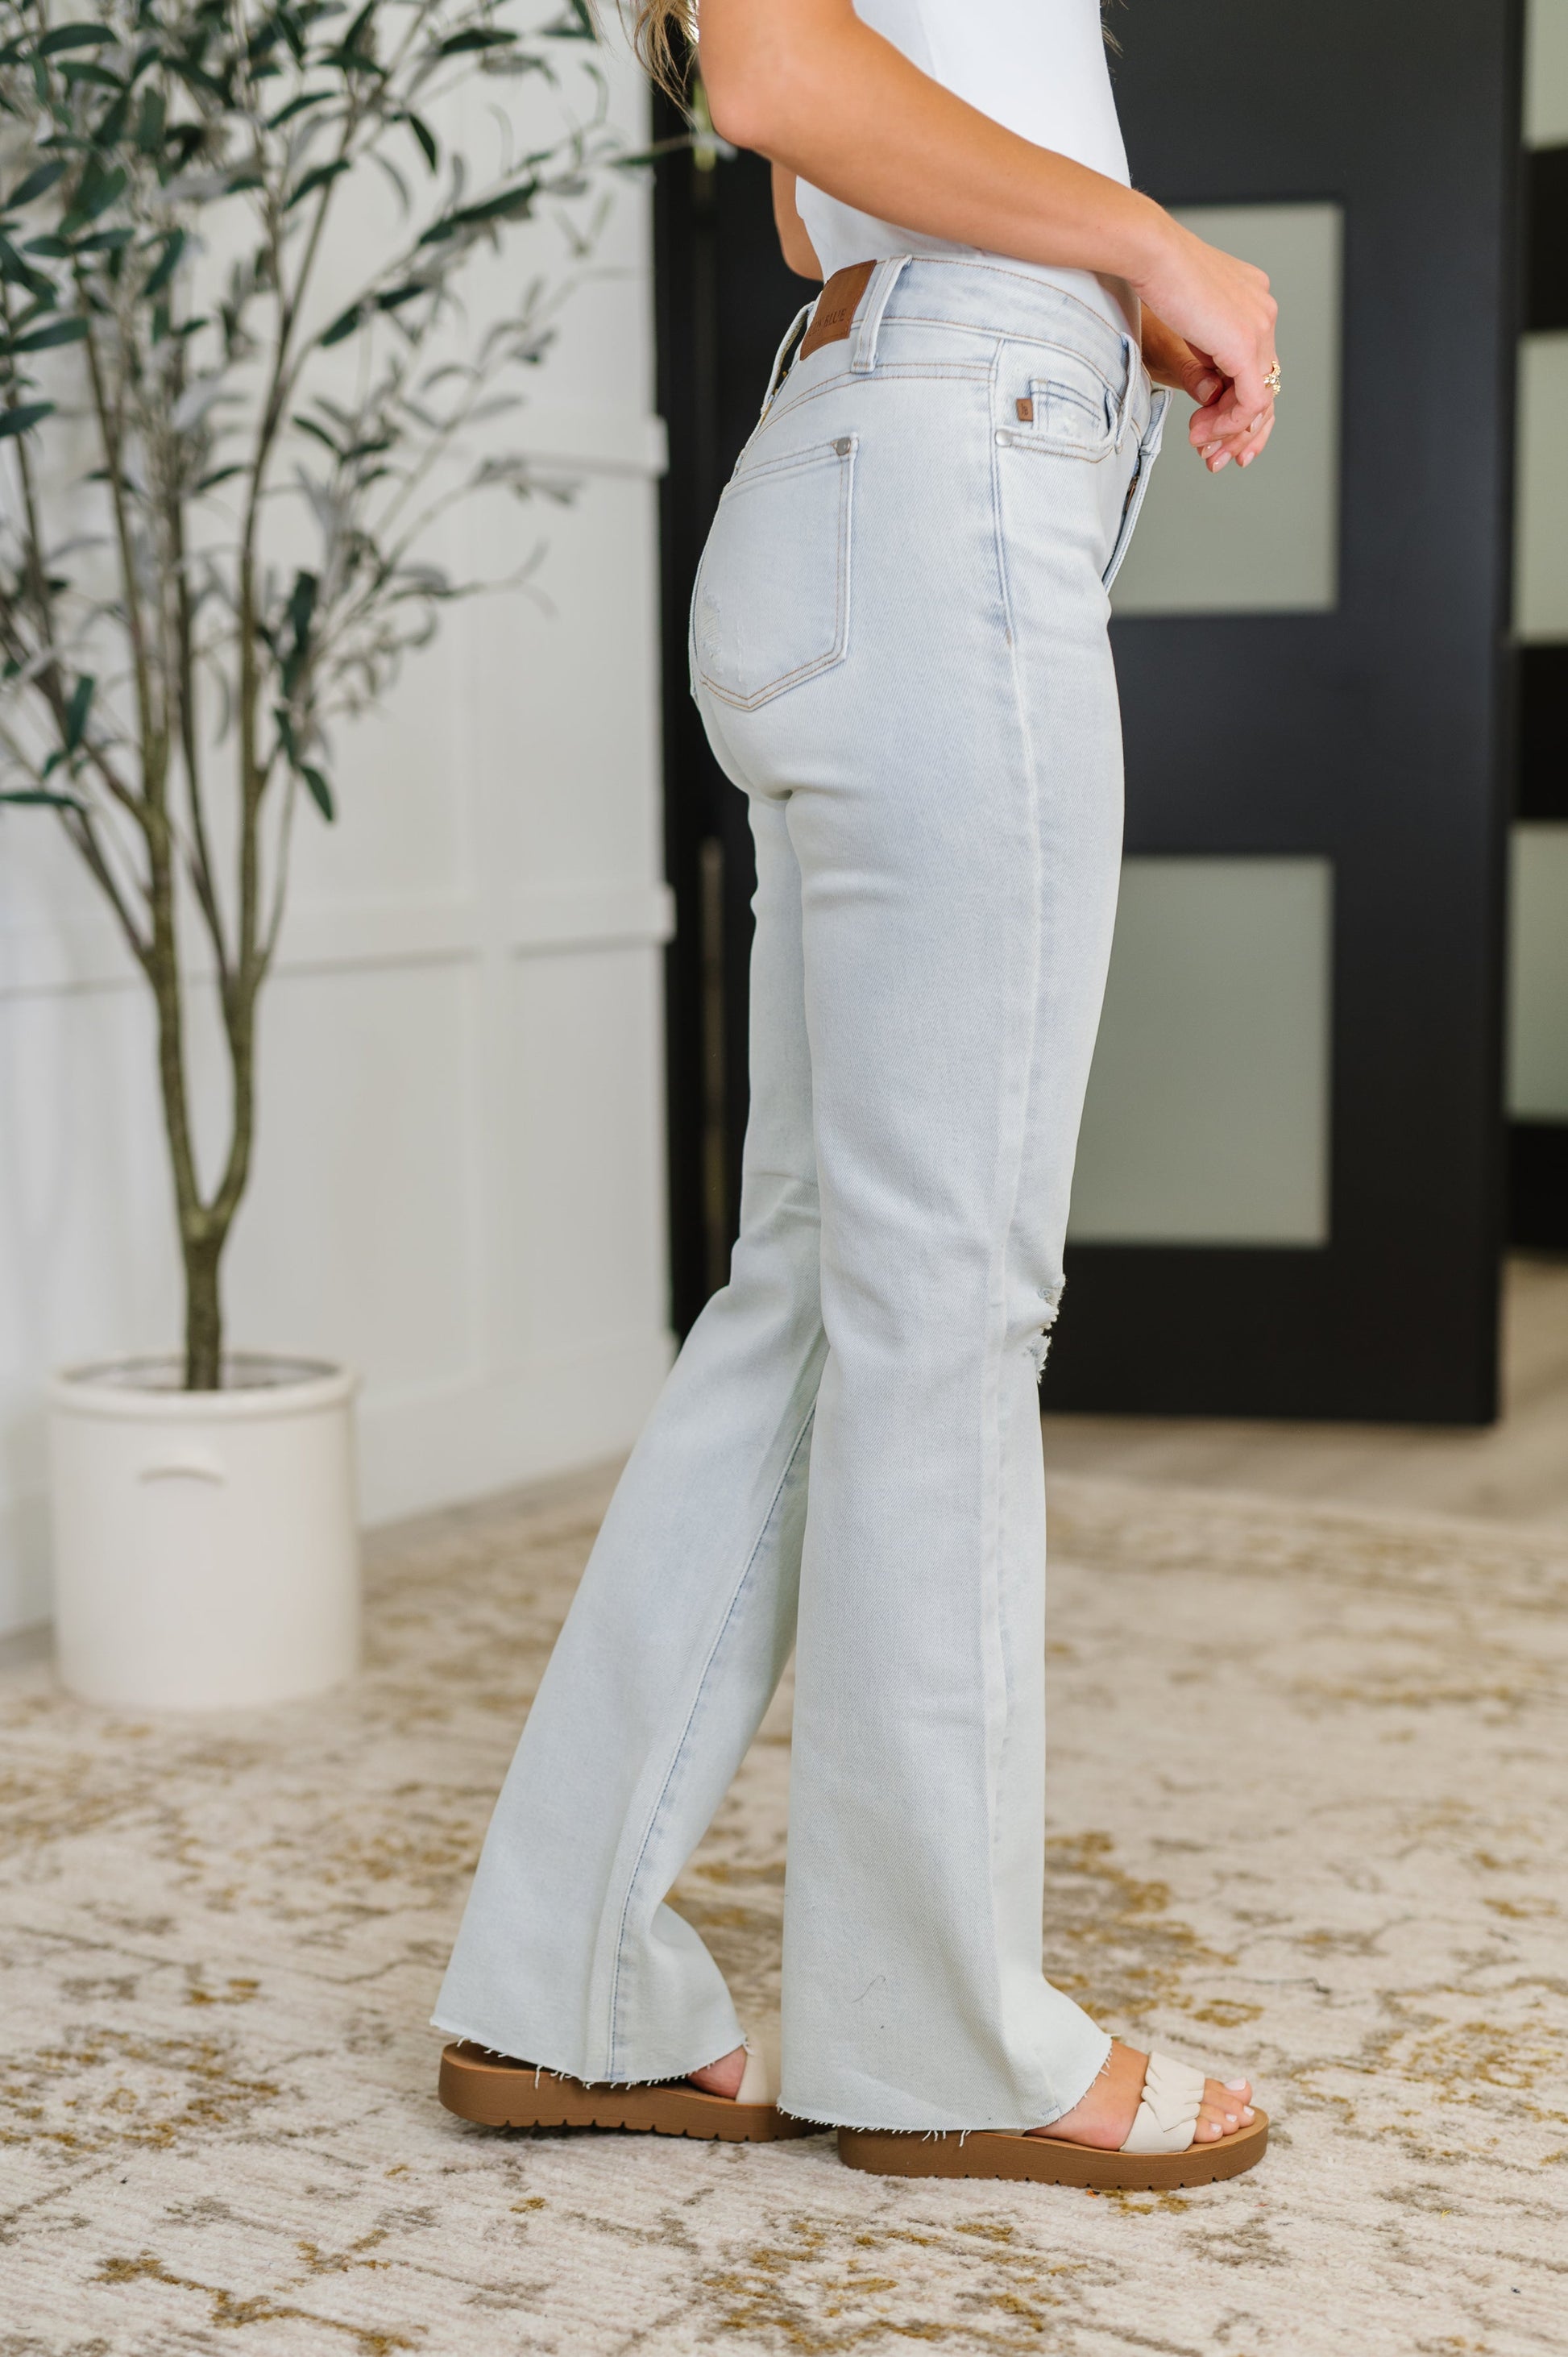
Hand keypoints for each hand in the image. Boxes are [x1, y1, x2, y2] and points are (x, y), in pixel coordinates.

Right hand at [1133, 214, 1278, 473]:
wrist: (1150, 252)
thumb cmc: (1154, 276)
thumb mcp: (1185, 327)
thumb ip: (1204, 360)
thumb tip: (1213, 396)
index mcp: (1251, 299)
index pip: (1255, 364)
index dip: (1237, 404)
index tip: (1212, 430)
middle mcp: (1263, 310)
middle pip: (1264, 384)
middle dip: (1239, 428)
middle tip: (1215, 454)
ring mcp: (1260, 325)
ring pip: (1259, 396)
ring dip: (1229, 429)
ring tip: (1202, 445)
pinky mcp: (1246, 342)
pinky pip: (1251, 400)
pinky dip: (1230, 422)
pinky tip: (1206, 431)